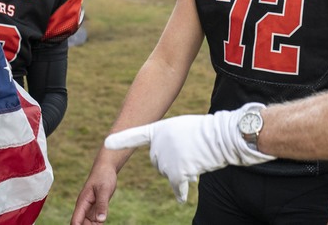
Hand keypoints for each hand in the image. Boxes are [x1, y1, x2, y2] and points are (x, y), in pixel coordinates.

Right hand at [70, 161, 118, 224]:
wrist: (106, 169)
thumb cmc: (103, 176)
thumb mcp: (104, 190)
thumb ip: (102, 204)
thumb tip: (101, 220)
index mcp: (82, 203)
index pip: (76, 221)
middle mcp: (84, 208)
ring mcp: (90, 209)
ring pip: (88, 224)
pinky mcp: (97, 209)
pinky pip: (95, 221)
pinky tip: (101, 224)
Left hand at [104, 104, 274, 202]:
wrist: (220, 136)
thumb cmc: (205, 131)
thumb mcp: (182, 129)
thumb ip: (169, 144)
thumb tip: (170, 167)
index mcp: (159, 130)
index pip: (137, 135)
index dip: (122, 139)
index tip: (108, 142)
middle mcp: (158, 145)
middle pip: (159, 162)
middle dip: (172, 160)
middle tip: (190, 148)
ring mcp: (166, 160)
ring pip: (168, 173)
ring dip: (181, 170)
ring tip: (197, 156)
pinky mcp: (176, 173)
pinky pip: (177, 186)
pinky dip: (180, 192)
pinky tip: (180, 199)